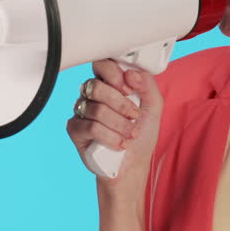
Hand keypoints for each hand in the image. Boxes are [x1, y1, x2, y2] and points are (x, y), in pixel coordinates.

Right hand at [65, 61, 163, 180]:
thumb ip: (148, 84)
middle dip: (121, 104)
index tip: (129, 89)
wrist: (133, 165)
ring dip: (120, 124)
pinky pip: (90, 126)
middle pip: (96, 86)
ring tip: (131, 134)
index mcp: (110, 85)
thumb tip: (130, 73)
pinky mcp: (76, 130)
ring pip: (96, 108)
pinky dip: (110, 137)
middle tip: (134, 115)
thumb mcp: (154, 107)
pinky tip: (120, 144)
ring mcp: (82, 112)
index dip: (115, 75)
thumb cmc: (141, 136)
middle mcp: (93, 96)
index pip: (102, 65)